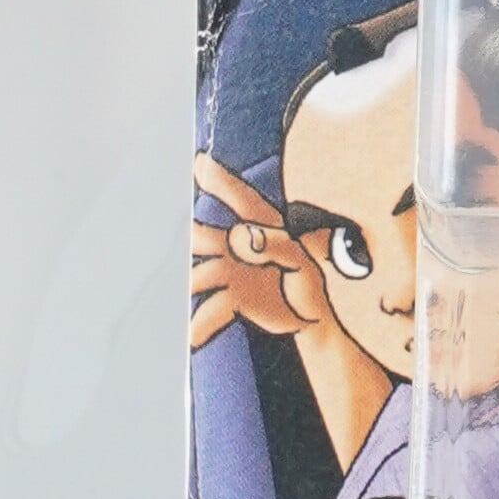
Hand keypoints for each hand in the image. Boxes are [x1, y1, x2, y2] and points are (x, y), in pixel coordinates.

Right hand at [188, 153, 329, 350]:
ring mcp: (231, 273)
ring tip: (191, 290)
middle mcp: (239, 247)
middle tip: (188, 236)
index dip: (221, 181)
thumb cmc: (310, 284)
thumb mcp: (302, 262)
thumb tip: (242, 238)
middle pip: (206, 235)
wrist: (310, 321)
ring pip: (201, 273)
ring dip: (194, 283)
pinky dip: (201, 323)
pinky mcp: (231, 300)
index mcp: (263, 228)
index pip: (241, 200)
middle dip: (194, 235)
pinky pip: (210, 309)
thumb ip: (275, 245)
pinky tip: (193, 336)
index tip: (201, 162)